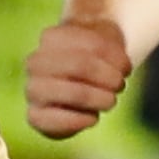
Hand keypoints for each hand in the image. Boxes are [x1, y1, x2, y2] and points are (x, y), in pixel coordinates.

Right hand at [24, 16, 131, 138]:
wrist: (71, 83)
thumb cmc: (92, 57)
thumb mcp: (105, 41)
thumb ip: (111, 47)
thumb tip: (119, 67)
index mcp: (51, 37)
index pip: (94, 44)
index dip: (117, 58)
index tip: (126, 67)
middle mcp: (35, 62)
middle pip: (83, 66)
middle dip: (110, 78)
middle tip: (120, 85)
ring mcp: (33, 89)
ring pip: (76, 93)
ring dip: (102, 99)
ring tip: (109, 101)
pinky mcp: (35, 116)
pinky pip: (60, 121)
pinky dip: (84, 119)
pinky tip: (92, 117)